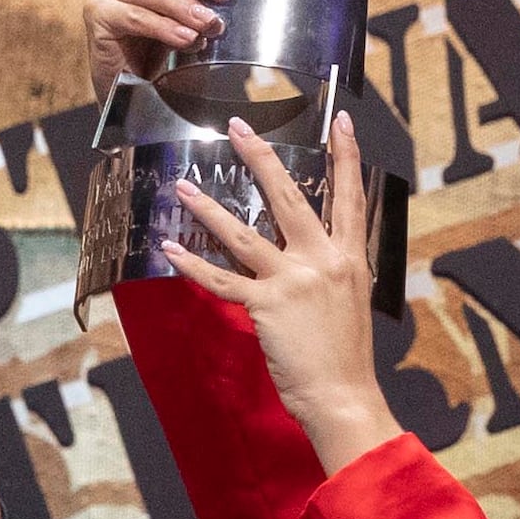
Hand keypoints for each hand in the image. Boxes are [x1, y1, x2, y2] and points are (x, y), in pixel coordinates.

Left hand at [169, 115, 396, 471]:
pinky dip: (192, 265)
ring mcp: (293, 282)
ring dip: (209, 208)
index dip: (346, 157)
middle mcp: (322, 262)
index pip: (349, 197)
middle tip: (238, 126)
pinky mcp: (266, 307)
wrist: (344, 395)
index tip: (341, 123)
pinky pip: (221, 280)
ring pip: (244, 234)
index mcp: (349, 259)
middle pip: (289, 198)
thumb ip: (332, 271)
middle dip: (261, 158)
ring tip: (183, 185)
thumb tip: (312, 253)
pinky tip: (170, 248)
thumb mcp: (350, 301)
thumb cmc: (346, 356)